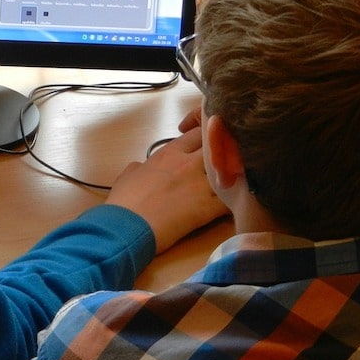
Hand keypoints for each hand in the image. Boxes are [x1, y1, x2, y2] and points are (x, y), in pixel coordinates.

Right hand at [104, 106, 228, 252]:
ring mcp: (200, 185)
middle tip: (226, 164)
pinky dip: (236, 200)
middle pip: (220, 147)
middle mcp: (189, 164)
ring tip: (236, 183)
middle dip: (226, 153)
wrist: (127, 227)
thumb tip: (143, 167)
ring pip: (231, 170)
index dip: (207, 137)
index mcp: (169, 153)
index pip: (199, 133)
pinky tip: (236, 204)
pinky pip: (232, 199)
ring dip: (234, 176)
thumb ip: (141, 166)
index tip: (206, 146)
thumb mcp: (128, 174)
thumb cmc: (123, 200)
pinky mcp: (208, 208)